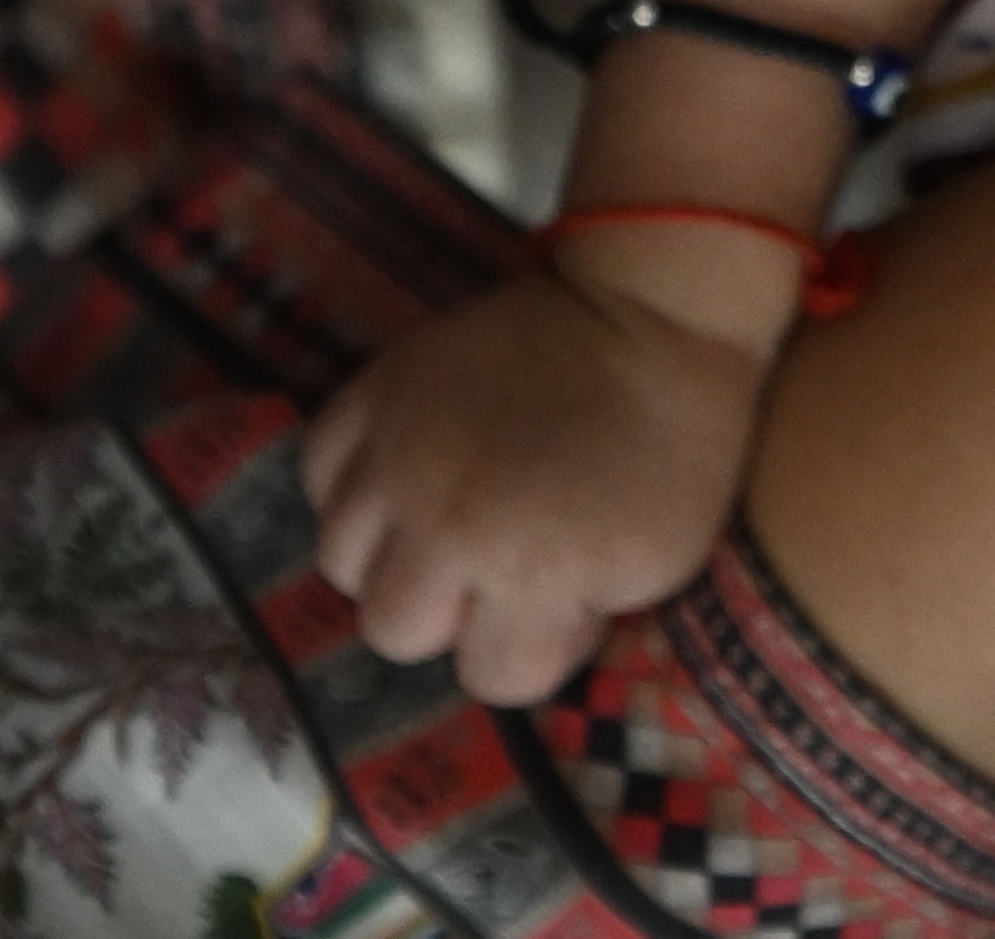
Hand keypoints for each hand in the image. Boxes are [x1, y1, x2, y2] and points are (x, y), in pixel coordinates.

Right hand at [300, 259, 772, 704]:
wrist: (654, 316)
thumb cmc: (674, 446)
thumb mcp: (655, 565)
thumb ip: (573, 620)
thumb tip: (517, 637)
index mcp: (528, 574)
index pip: (489, 678)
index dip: (531, 645)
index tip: (561, 599)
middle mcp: (445, 524)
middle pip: (393, 629)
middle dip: (447, 610)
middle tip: (493, 562)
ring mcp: (400, 453)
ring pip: (340, 559)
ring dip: (389, 553)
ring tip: (439, 520)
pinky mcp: (377, 389)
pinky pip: (320, 469)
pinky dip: (351, 483)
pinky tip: (400, 476)